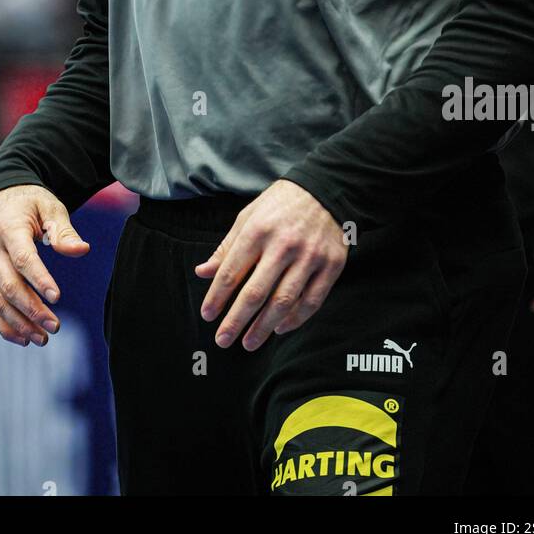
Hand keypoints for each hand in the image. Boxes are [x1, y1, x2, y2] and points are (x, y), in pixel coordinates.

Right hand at [0, 184, 88, 346]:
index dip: (39, 279)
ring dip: (19, 323)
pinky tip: (25, 338)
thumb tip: (82, 251)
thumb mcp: (49, 206)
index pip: (22, 258)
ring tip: (44, 339)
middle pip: (8, 285)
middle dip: (31, 309)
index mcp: (8, 229)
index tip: (57, 298)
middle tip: (55, 326)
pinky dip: (4, 326)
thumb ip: (63, 231)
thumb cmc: (30, 204)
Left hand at [194, 179, 346, 351]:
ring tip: (249, 343)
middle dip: (236, 320)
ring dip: (263, 327)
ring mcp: (309, 257)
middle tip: (223, 340)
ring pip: (283, 302)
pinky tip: (280, 328)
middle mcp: (283, 245)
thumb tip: (202, 273)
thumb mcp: (249, 217)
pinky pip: (311, 301)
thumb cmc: (280, 204)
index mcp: (258, 230)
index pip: (233, 272)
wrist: (326, 190)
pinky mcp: (331, 266)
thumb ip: (226, 247)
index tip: (207, 315)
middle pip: (256, 293)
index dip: (217, 297)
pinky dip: (295, 319)